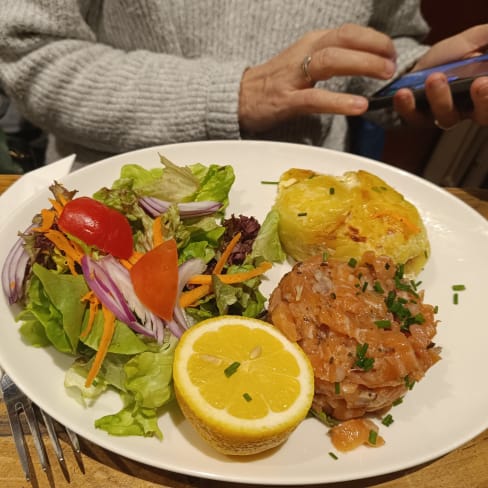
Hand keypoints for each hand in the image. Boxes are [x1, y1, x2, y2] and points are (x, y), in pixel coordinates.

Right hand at [239, 24, 395, 132]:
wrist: (239, 97)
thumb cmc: (275, 83)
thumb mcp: (304, 62)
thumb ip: (331, 60)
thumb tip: (365, 61)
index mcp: (311, 44)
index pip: (348, 32)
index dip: (374, 38)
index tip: (391, 52)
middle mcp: (304, 54)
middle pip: (343, 39)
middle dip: (373, 46)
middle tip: (394, 62)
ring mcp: (294, 77)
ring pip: (331, 61)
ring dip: (362, 64)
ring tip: (385, 74)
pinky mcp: (286, 100)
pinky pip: (315, 98)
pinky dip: (339, 101)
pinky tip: (358, 105)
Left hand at [393, 24, 487, 128]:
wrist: (424, 63)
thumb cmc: (455, 55)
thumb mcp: (475, 41)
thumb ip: (486, 38)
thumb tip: (487, 43)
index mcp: (486, 94)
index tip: (487, 82)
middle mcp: (469, 110)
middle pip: (481, 114)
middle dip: (483, 100)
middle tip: (480, 84)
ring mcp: (442, 116)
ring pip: (445, 116)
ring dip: (441, 98)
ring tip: (435, 78)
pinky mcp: (418, 117)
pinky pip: (413, 116)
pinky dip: (407, 106)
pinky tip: (404, 93)